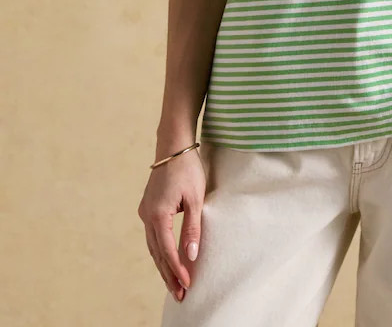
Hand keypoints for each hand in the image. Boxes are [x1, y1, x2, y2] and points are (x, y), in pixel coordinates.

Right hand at [137, 149, 205, 303]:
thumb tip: (190, 256)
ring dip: (163, 265)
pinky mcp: (148, 208)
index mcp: (157, 214)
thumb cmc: (187, 169)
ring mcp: (145, 212)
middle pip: (157, 253)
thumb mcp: (195, 198)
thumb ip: (192, 228)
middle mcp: (147, 216)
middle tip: (179, 295)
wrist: (174, 146)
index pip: (167, 251)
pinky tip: (167, 260)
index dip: (177, 270)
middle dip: (168, 275)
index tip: (187, 285)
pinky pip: (153, 236)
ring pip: (153, 246)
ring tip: (174, 284)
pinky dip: (160, 251)